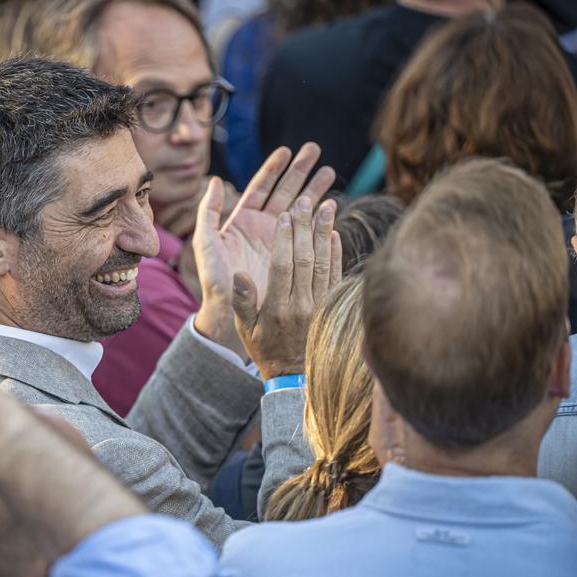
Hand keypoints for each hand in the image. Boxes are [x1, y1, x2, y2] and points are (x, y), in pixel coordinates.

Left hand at [192, 144, 334, 353]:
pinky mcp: (292, 256)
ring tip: (329, 172)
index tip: (287, 150)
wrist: (230, 312)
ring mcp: (279, 241)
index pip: (261, 187)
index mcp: (243, 220)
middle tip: (315, 150)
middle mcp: (263, 227)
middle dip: (300, 171)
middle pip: (284, 191)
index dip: (274, 169)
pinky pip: (309, 234)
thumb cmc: (214, 279)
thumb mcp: (206, 243)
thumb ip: (209, 212)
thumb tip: (214, 180)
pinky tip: (332, 206)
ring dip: (314, 190)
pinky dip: (320, 220)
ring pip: (300, 209)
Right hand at [233, 196, 340, 379]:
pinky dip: (336, 252)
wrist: (295, 375)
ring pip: (323, 262)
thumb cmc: (265, 348)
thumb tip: (239, 273)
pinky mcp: (332, 305)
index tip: (284, 216)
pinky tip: (334, 233)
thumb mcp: (246, 329)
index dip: (284, 239)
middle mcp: (302, 304)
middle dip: (305, 227)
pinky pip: (335, 274)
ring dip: (325, 232)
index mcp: (278, 307)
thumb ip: (242, 301)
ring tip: (326, 206)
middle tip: (305, 201)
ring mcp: (321, 305)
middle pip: (305, 258)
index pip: (282, 266)